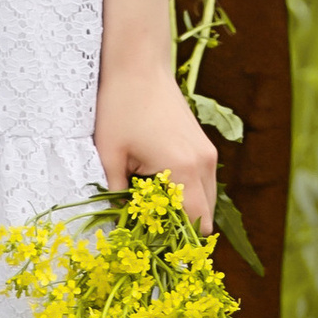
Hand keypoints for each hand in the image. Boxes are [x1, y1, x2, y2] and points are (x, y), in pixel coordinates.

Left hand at [93, 57, 219, 235]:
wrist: (139, 65)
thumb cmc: (121, 107)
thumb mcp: (110, 154)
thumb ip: (116, 194)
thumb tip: (118, 224)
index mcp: (182, 169)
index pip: (192, 222)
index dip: (177, 241)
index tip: (158, 252)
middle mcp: (203, 163)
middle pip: (205, 214)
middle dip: (184, 230)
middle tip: (155, 239)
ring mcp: (207, 153)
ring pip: (207, 198)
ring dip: (187, 210)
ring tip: (156, 216)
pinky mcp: (203, 145)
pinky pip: (204, 181)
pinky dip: (189, 193)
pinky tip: (162, 193)